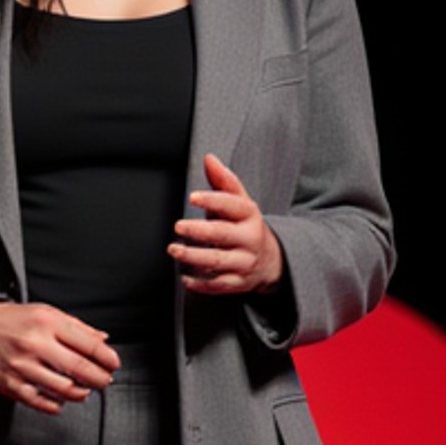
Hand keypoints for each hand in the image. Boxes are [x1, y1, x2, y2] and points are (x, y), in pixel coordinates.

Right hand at [0, 300, 119, 413]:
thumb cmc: (9, 321)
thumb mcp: (45, 313)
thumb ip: (76, 327)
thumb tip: (103, 339)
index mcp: (47, 323)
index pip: (88, 344)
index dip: (107, 358)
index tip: (113, 364)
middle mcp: (35, 344)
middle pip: (80, 368)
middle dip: (100, 378)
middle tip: (105, 381)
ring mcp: (23, 366)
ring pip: (64, 389)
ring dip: (80, 393)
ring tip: (84, 391)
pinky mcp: (11, 384)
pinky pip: (41, 402)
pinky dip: (56, 405)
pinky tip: (61, 401)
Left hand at [169, 152, 284, 295]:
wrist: (271, 260)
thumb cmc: (247, 226)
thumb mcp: (241, 202)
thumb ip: (224, 181)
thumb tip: (209, 159)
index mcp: (250, 215)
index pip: (233, 205)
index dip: (213, 200)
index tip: (193, 197)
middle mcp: (249, 239)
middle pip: (223, 234)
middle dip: (199, 231)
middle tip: (178, 226)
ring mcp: (244, 262)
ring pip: (218, 261)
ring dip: (194, 257)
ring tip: (174, 250)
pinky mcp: (238, 283)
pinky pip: (218, 285)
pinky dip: (201, 284)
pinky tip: (185, 278)